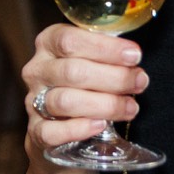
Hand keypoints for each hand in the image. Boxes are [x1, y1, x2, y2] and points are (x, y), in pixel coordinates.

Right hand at [21, 25, 146, 173]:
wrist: (65, 122)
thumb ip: (108, 54)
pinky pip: (51, 132)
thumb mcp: (94, 57)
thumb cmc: (87, 81)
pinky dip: (78, 129)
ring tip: (130, 107)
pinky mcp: (36, 130)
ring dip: (105, 105)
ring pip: (65, 101)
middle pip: (72, 72)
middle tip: (140, 82)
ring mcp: (33, 101)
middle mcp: (37, 70)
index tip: (135, 56)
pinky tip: (100, 125)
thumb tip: (133, 58)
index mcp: (48, 43)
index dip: (105, 48)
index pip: (70, 41)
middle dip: (114, 78)